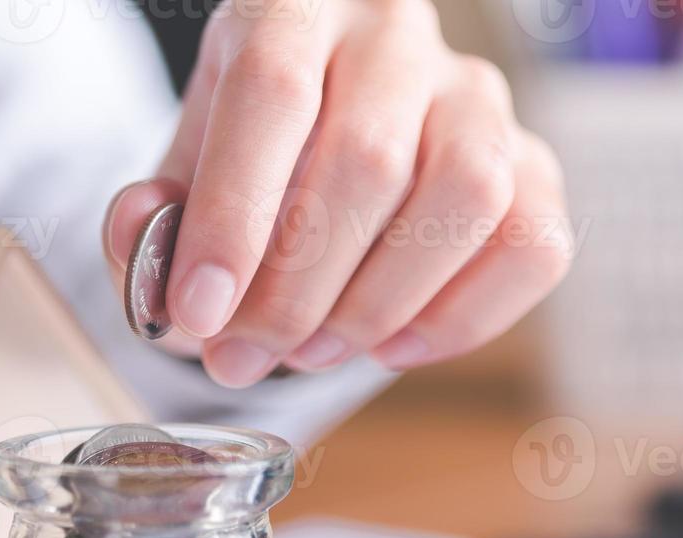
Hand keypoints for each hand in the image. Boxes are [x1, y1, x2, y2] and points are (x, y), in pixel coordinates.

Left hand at [103, 0, 572, 386]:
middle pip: (368, 159)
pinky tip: (394, 346)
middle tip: (240, 358)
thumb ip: (151, 215)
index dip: (234, 216)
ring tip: (312, 352)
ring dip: (380, 301)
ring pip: (466, 195)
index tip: (198, 313)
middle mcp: (397, 34)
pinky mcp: (533, 163)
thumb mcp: (182, 168)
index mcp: (296, 2)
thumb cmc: (252, 152)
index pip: (274, 94)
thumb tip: (148, 253)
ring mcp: (479, 96)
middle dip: (295, 288)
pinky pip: (532, 245)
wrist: (327, 126)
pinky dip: (463, 317)